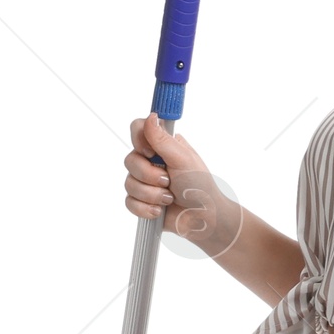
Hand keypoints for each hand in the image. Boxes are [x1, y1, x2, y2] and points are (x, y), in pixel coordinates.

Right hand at [124, 115, 240, 253]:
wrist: (204, 218)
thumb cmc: (200, 186)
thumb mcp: (183, 159)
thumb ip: (162, 139)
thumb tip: (150, 116)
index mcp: (162, 145)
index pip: (137, 129)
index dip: (139, 141)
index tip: (150, 153)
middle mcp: (151, 160)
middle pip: (130, 159)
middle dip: (149, 175)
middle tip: (168, 181)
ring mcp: (145, 181)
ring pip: (128, 183)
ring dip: (151, 194)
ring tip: (169, 198)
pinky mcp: (141, 201)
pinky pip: (129, 202)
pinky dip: (145, 208)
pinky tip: (160, 210)